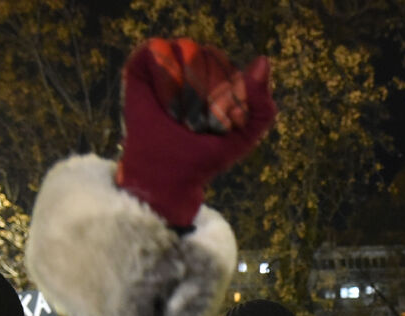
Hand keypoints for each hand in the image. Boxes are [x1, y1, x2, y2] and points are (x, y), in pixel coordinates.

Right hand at [116, 37, 276, 227]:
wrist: (165, 176)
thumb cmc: (203, 156)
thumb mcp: (243, 136)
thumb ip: (262, 106)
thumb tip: (263, 60)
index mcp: (219, 75)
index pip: (232, 66)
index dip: (228, 97)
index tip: (217, 127)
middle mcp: (193, 63)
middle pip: (211, 55)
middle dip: (207, 97)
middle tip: (195, 126)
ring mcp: (167, 63)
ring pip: (189, 51)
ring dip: (188, 92)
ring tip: (180, 117)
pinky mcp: (141, 66)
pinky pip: (160, 50)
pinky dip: (167, 81)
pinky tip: (167, 105)